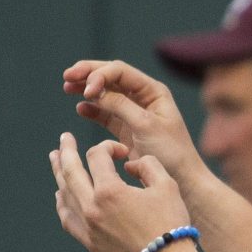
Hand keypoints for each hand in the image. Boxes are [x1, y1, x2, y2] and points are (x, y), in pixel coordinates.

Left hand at [51, 134, 193, 251]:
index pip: (97, 156)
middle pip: (70, 171)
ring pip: (65, 194)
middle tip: (64, 138)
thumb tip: (129, 165)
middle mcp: (92, 208)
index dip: (109, 147)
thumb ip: (147, 164)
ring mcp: (88, 227)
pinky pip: (67, 218)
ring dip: (59, 174)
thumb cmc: (171, 224)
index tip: (123, 153)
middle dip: (67, 151)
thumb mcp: (167, 185)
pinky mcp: (90, 242)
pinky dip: (62, 203)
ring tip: (55, 160)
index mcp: (110, 191)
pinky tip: (61, 195)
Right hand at [63, 58, 204, 184]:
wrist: (183, 179)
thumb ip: (120, 105)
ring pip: (106, 93)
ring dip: (87, 89)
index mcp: (153, 91)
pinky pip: (106, 114)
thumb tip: (94, 90)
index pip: (120, 71)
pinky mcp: (126, 129)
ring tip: (67, 87)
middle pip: (111, 76)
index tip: (86, 90)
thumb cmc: (171, 151)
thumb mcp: (145, 125)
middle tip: (67, 76)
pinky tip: (80, 108)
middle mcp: (143, 97)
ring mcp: (133, 112)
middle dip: (88, 74)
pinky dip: (92, 109)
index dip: (99, 75)